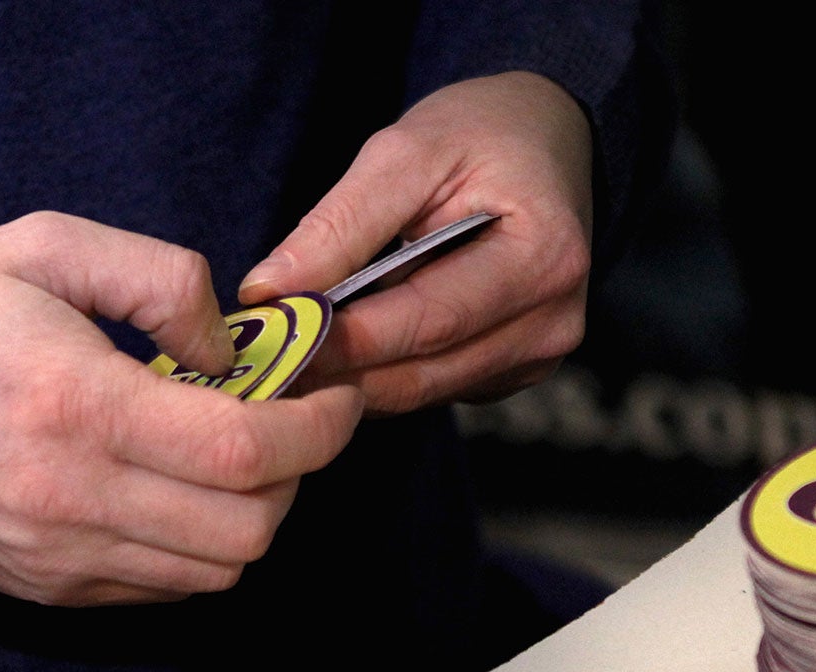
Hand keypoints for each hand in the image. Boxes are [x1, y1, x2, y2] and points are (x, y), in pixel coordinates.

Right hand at [0, 211, 363, 605]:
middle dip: (295, 478)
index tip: (333, 401)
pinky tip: (175, 493)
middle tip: (286, 426)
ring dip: (250, 518)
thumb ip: (157, 278)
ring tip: (231, 461)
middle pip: (247, 529)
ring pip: (213, 572)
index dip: (319, 431)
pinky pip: (162, 591)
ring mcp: (58, 556)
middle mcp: (72, 498)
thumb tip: (230, 348)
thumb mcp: (41, 246)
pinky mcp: (46, 589)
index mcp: (77, 404)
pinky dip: (196, 549)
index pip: (246, 451)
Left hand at [238, 71, 592, 415]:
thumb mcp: (406, 152)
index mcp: (543, 259)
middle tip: (265, 364)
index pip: (427, 320)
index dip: (345, 339)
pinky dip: (381, 375)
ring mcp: (536, 354)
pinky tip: (345, 351)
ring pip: (420, 392)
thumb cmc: (480, 135)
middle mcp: (550, 322)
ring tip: (289, 359)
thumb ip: (339, 224)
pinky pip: (432, 388)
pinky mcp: (513, 371)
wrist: (542, 141)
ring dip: (351, 382)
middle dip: (337, 372)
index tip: (273, 340)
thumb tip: (269, 292)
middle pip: (422, 372)